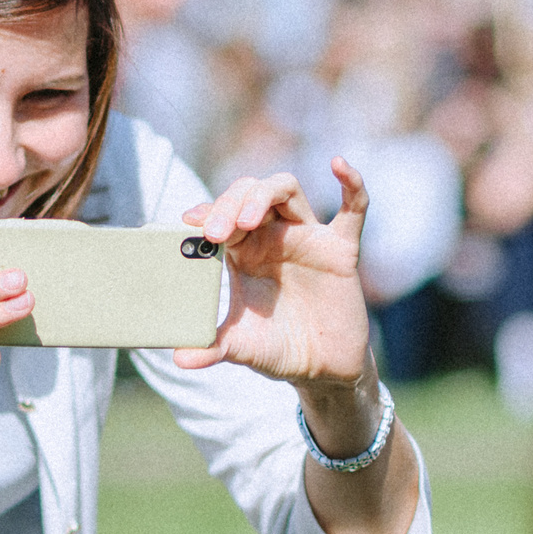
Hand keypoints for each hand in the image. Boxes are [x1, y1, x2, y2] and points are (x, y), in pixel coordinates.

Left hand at [179, 160, 375, 396]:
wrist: (322, 370)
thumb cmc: (277, 349)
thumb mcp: (241, 347)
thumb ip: (212, 347)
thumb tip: (179, 360)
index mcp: (244, 250)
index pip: (222, 214)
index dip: (207, 212)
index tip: (190, 223)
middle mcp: (273, 235)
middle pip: (250, 193)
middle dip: (230, 203)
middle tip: (217, 231)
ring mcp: (308, 237)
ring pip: (286, 190)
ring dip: (264, 195)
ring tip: (246, 220)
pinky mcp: (340, 250)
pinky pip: (353, 209)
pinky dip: (351, 184)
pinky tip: (338, 164)